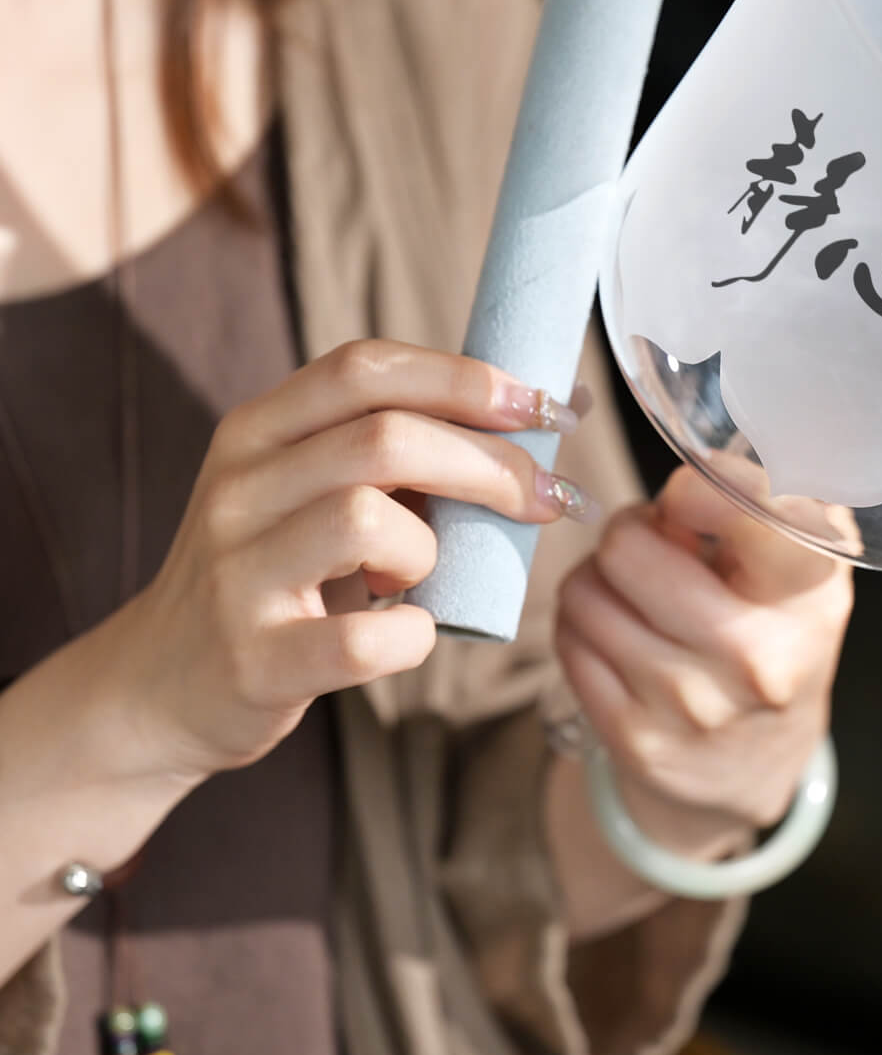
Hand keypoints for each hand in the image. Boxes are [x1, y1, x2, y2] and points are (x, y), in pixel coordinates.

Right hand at [104, 338, 589, 783]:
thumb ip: (396, 451)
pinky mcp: (254, 660)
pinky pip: (367, 637)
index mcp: (257, 430)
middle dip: (491, 463)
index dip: (465, 378)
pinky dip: (415, 636)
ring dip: (431, 549)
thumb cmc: (279, 574)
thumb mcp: (311, 491)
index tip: (541, 405)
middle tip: (547, 496)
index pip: (366, 367)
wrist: (161, 688)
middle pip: (386, 437)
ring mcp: (238, 574)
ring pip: (370, 520)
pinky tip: (408, 634)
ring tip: (419, 573)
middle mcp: (239, 488)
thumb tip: (537, 418)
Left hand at [555, 466, 853, 831]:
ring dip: (598, 579)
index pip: (751, 514)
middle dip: (628, 533)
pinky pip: (568, 641)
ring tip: (635, 594)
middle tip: (654, 547)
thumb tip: (684, 480)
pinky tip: (619, 635)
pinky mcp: (636, 739)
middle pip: (626, 549)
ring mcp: (693, 706)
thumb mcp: (798, 565)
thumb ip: (760, 505)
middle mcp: (756, 656)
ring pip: (584, 592)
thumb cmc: (772, 633)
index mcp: (809, 594)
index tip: (686, 498)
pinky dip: (582, 625)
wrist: (753, 762)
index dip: (697, 490)